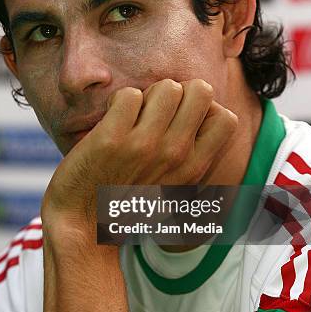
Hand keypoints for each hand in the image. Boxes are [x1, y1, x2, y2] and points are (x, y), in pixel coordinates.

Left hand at [42, 78, 237, 234]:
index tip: (181, 119)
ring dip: (148, 94)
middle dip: (178, 92)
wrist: (83, 224)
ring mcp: (144, 146)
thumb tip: (210, 116)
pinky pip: (129, 95)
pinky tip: (110, 119)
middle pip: (201, 90)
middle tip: (156, 111)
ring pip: (167, 87)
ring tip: (133, 114)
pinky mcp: (111, 139)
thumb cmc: (127, 204)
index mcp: (193, 169)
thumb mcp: (173, 192)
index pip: (227, 119)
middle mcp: (175, 156)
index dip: (205, 108)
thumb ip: (192, 160)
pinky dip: (117, 101)